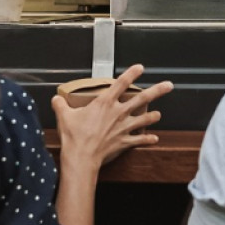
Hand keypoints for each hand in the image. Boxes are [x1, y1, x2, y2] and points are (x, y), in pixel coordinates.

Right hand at [51, 64, 172, 173]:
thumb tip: (56, 99)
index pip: (121, 83)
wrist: (81, 157)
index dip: (132, 74)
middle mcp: (118, 113)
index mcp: (105, 103)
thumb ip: (61, 105)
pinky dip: (148, 139)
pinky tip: (155, 139)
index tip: (140, 68)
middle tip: (169, 85)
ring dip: (153, 116)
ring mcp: (123, 127)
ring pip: (144, 119)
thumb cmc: (74, 136)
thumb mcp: (64, 116)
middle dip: (157, 91)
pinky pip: (140, 140)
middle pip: (141, 99)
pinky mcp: (125, 141)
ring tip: (159, 114)